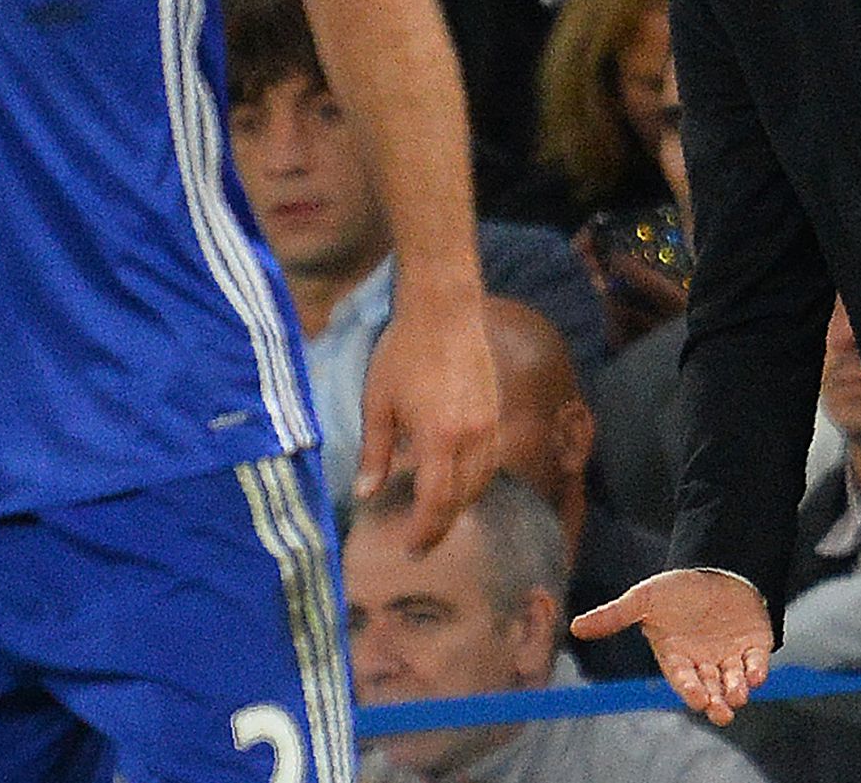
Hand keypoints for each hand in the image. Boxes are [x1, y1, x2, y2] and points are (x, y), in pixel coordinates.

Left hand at [357, 288, 499, 551]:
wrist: (443, 310)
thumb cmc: (403, 353)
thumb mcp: (377, 403)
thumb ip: (374, 453)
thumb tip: (365, 494)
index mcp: (438, 438)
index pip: (436, 502)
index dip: (423, 532)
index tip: (408, 550)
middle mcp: (471, 437)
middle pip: (461, 500)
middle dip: (440, 526)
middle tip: (418, 543)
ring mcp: (489, 425)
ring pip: (480, 484)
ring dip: (458, 506)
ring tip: (434, 517)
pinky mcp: (495, 413)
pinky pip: (490, 462)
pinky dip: (474, 481)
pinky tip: (455, 483)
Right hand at [572, 570, 770, 725]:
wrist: (714, 568)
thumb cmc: (675, 589)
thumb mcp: (643, 599)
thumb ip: (614, 615)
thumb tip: (574, 627)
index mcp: (677, 658)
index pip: (683, 679)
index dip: (690, 689)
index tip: (697, 698)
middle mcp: (704, 663)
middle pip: (710, 690)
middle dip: (716, 702)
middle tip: (721, 712)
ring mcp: (730, 656)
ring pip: (734, 682)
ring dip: (736, 691)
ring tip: (738, 695)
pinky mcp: (753, 647)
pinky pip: (756, 664)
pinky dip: (757, 671)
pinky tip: (757, 676)